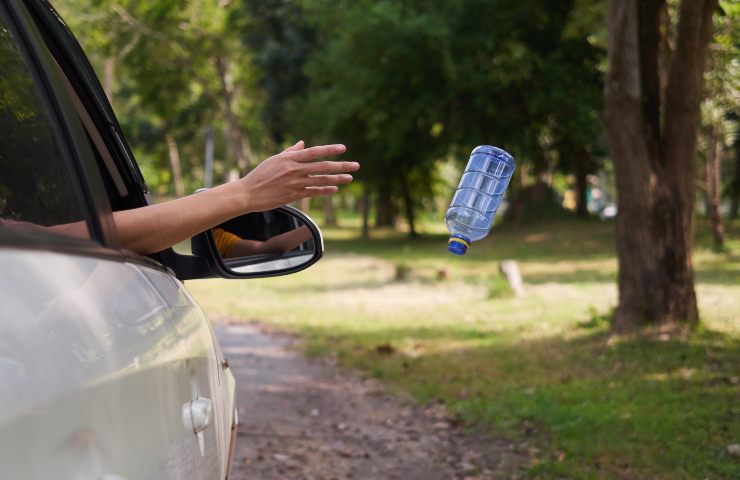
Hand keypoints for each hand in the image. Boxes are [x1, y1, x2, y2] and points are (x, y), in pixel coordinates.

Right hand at [239, 140, 358, 212]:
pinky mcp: (294, 195)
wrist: (248, 193)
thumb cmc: (260, 175)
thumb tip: (302, 143)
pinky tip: (335, 189)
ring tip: (350, 178)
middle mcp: (294, 169)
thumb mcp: (274, 159)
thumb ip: (290, 151)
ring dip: (338, 179)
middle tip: (356, 166)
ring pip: (321, 179)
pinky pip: (314, 192)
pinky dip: (325, 190)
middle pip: (323, 166)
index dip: (330, 149)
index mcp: (289, 158)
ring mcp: (295, 183)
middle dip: (342, 165)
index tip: (343, 148)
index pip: (314, 152)